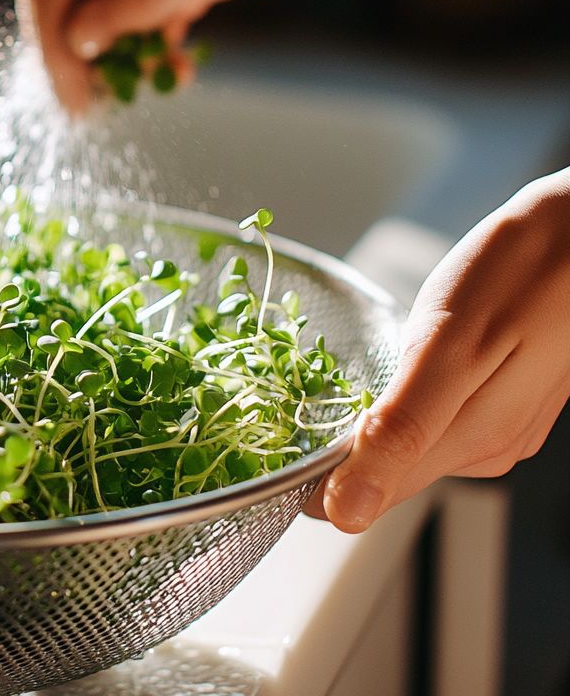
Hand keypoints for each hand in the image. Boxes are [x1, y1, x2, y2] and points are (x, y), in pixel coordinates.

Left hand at [306, 168, 569, 531]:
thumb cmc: (518, 272)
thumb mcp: (446, 347)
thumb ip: (398, 431)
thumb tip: (346, 512)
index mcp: (469, 444)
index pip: (366, 495)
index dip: (311, 479)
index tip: (265, 444)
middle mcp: (485, 449)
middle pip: (384, 473)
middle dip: (333, 449)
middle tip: (280, 406)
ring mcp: (497, 426)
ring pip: (405, 446)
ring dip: (363, 425)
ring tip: (322, 385)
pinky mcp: (501, 400)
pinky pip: (430, 420)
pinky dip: (395, 403)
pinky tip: (383, 372)